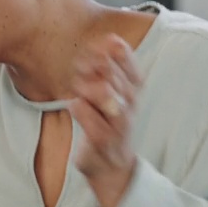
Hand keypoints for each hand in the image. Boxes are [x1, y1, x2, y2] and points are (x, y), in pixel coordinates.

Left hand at [69, 34, 142, 206]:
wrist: (110, 166)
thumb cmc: (107, 124)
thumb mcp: (110, 96)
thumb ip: (106, 72)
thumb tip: (105, 40)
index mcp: (132, 95)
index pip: (134, 70)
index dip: (123, 55)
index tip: (108, 40)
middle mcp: (128, 108)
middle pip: (121, 82)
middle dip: (103, 67)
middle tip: (83, 60)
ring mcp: (117, 126)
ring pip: (111, 101)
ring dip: (94, 88)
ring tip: (77, 82)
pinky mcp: (102, 142)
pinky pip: (95, 126)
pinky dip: (84, 113)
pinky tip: (73, 103)